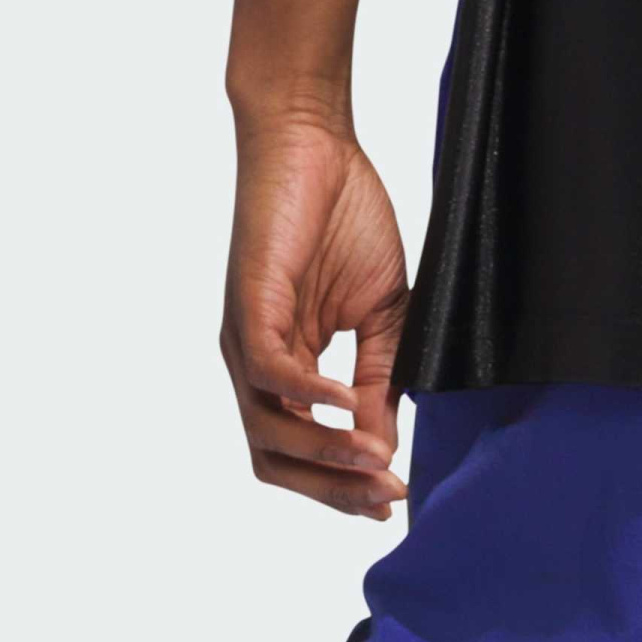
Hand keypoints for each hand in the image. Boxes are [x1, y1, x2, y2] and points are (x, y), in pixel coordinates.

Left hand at [221, 113, 410, 519]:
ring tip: (377, 461)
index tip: (394, 499)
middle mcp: (258, 365)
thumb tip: (381, 449)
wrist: (316, 142)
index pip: (303, 456)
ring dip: (327, 456)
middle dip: (333, 490)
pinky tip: (353, 406)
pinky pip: (273, 374)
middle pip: (276, 461)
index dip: (344, 489)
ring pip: (269, 432)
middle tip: (386, 497)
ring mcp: (247, 339)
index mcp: (288, 370)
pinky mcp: (249, 306)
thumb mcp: (382, 318)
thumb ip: (378, 384)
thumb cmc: (346, 217)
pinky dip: (313, 399)